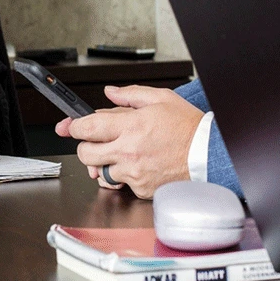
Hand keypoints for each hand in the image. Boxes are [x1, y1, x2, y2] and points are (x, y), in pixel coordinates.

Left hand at [55, 85, 203, 198]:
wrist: (209, 154)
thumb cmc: (188, 127)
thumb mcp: (161, 99)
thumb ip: (130, 94)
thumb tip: (110, 93)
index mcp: (131, 126)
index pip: (86, 128)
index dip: (74, 126)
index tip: (70, 126)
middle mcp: (128, 151)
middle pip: (85, 153)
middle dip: (85, 146)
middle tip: (95, 141)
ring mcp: (133, 172)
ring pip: (99, 171)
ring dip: (103, 163)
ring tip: (119, 153)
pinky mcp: (140, 188)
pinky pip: (119, 183)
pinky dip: (122, 175)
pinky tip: (134, 165)